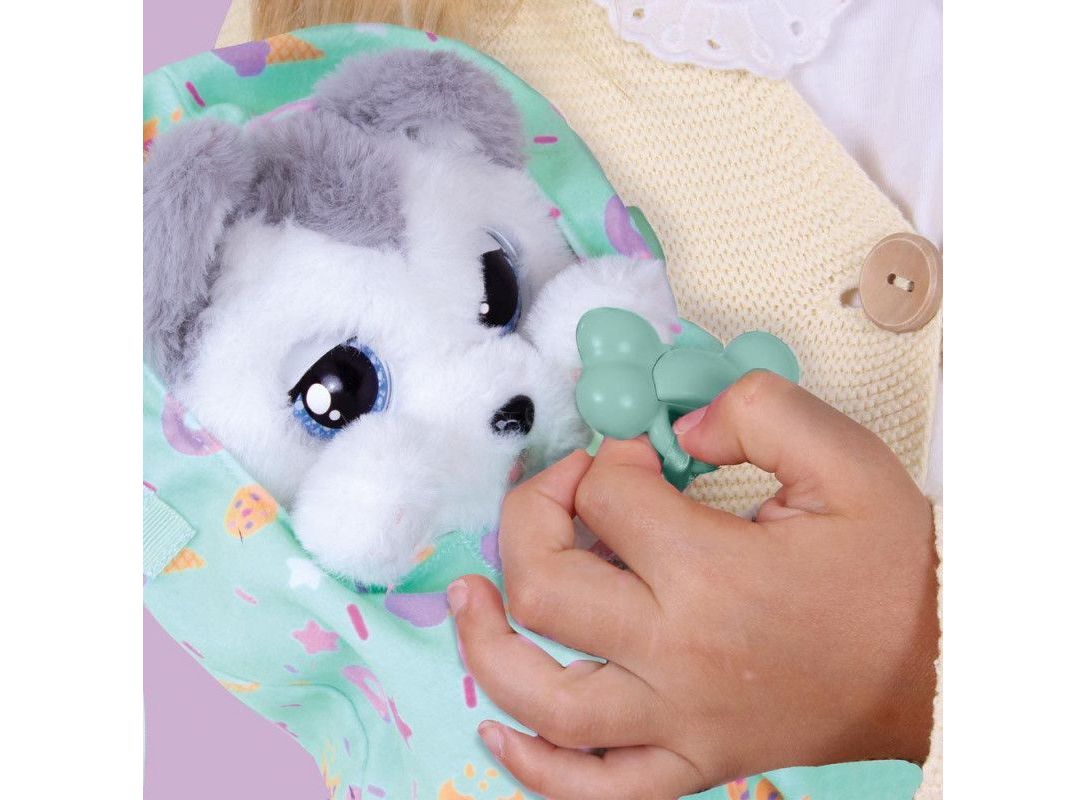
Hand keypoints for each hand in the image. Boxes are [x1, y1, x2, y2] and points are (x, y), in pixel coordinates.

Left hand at [448, 371, 937, 798]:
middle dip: (530, 518)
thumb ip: (758, 411)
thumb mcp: (846, 462)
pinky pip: (592, 788)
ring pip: (541, 698)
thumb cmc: (895, 572)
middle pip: (546, 588)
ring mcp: (677, 721)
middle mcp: (679, 656)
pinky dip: (534, 769)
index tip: (634, 449)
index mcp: (714, 576)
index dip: (608, 455)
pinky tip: (500, 732)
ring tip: (468, 597)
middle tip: (559, 492)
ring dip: (487, 644)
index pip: (608, 498)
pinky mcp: (690, 762)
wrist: (940, 669)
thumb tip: (678, 423)